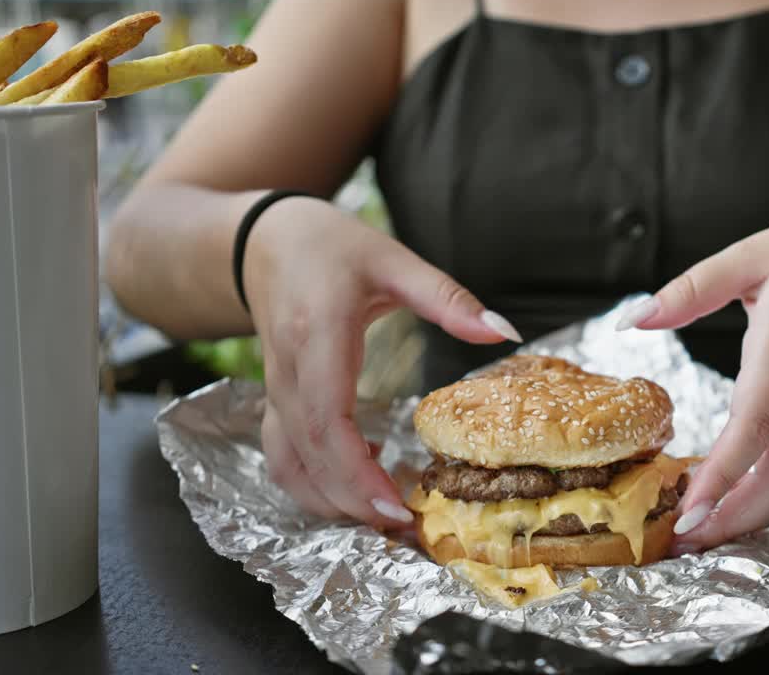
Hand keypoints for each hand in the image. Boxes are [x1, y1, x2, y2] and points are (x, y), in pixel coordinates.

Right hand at [243, 197, 520, 528]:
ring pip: (288, 465)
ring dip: (329, 500)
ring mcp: (275, 390)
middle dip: (352, 501)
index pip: (328, 421)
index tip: (396, 505)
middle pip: (309, 456)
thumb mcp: (394, 260)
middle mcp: (288, 372)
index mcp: (317, 336)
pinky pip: (285, 456)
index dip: (356, 472)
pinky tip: (360, 479)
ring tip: (384, 515)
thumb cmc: (330, 247)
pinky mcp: (276, 401)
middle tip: (404, 528)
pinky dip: (315, 483)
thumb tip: (504, 332)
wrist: (265, 240)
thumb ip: (448, 298)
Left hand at [618, 210, 768, 551]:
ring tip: (701, 539)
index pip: (756, 420)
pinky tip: (739, 514)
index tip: (690, 506)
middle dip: (732, 516)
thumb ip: (691, 289)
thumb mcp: (754, 253)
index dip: (725, 470)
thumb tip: (633, 319)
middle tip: (682, 541)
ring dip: (752, 518)